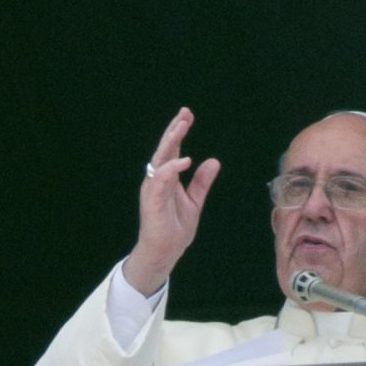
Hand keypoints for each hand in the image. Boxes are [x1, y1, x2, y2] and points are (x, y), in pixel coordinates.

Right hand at [124, 106, 220, 294]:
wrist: (164, 252)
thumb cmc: (174, 228)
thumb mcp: (194, 201)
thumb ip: (201, 182)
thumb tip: (213, 161)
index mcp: (166, 178)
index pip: (172, 150)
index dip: (178, 131)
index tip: (187, 115)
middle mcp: (157, 180)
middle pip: (164, 149)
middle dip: (173, 130)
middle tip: (185, 113)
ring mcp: (153, 189)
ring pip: (160, 159)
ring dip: (171, 142)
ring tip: (182, 127)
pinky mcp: (152, 200)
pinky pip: (161, 179)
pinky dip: (172, 168)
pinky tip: (185, 160)